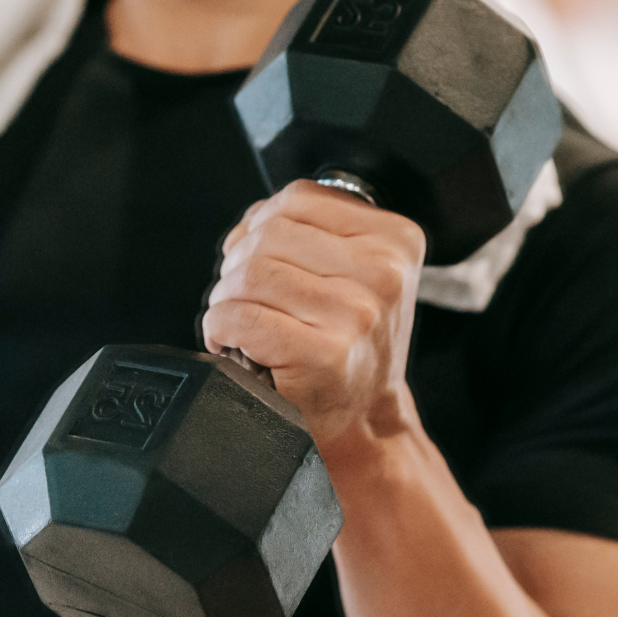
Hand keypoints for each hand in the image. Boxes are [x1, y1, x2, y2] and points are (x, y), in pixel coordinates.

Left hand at [201, 180, 425, 452]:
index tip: (255, 260)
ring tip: (237, 322)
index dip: (259, 225)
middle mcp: (384, 274)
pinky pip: (242, 318)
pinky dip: (220, 327)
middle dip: (238, 265)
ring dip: (226, 298)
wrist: (365, 418)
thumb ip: (315, 234)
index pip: (298, 198)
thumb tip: (250, 223)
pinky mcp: (324, 354)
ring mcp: (356, 314)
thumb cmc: (352, 347)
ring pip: (251, 273)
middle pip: (269, 234)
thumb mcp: (359, 275)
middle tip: (241, 299)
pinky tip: (232, 342)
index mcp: (397, 241)